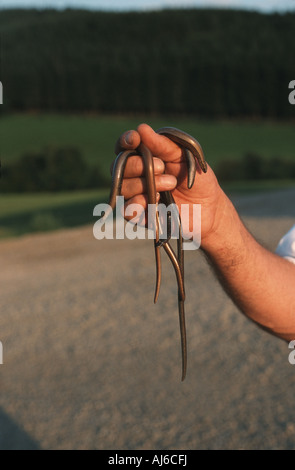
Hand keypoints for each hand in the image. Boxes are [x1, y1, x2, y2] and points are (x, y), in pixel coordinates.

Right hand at [113, 123, 224, 243]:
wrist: (209, 209)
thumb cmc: (197, 180)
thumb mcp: (184, 157)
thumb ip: (163, 145)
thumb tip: (142, 129)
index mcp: (144, 157)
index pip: (124, 146)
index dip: (125, 141)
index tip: (135, 139)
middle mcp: (135, 176)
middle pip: (118, 167)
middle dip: (137, 165)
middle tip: (162, 167)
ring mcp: (135, 196)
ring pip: (122, 188)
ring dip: (143, 184)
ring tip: (170, 184)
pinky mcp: (139, 216)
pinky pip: (127, 210)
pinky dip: (139, 204)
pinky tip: (157, 202)